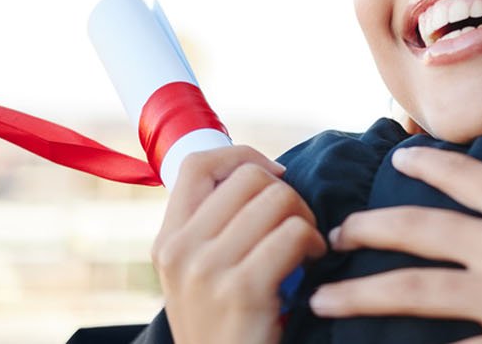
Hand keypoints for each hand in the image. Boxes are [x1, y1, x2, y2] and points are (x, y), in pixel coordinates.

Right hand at [152, 145, 326, 343]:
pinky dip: (314, 242)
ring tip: (306, 246)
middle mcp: (180, 250)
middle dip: (286, 193)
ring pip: (277, 200)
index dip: (243, 155)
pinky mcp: (243, 289)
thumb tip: (261, 175)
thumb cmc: (225, 328)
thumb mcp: (196, 276)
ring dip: (305, 219)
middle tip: (296, 225)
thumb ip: (212, 229)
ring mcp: (208, 269)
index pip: (198, 163)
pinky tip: (312, 263)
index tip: (274, 176)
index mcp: (167, 240)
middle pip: (248, 177)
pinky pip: (293, 233)